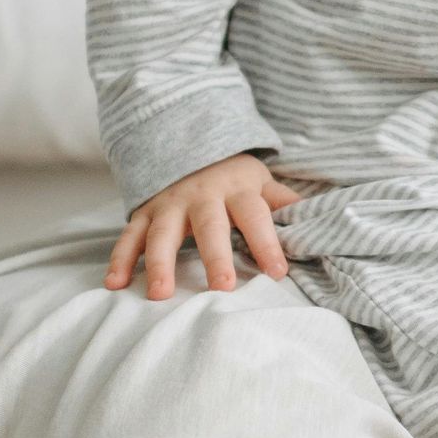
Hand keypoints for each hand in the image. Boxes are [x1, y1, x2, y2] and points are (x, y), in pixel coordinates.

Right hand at [104, 153, 301, 301]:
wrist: (188, 142)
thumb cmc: (234, 178)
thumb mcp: (261, 182)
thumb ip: (284, 203)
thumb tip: (322, 221)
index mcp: (238, 190)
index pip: (256, 215)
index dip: (267, 242)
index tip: (279, 272)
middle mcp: (201, 196)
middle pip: (209, 226)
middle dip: (215, 256)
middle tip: (223, 288)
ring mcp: (169, 205)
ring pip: (162, 234)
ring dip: (160, 263)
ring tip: (160, 294)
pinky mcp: (144, 213)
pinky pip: (129, 237)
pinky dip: (120, 260)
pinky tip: (115, 284)